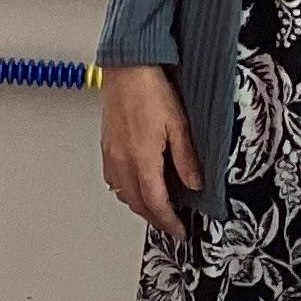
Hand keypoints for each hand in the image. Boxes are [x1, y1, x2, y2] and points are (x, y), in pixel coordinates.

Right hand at [101, 65, 201, 242]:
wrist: (127, 69)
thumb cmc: (150, 90)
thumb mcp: (179, 125)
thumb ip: (186, 158)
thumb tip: (194, 183)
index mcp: (141, 158)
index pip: (155, 202)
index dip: (168, 221)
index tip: (178, 231)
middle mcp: (122, 161)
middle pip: (137, 203)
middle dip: (154, 219)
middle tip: (170, 226)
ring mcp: (111, 155)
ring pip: (123, 194)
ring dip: (140, 206)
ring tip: (156, 210)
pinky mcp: (106, 147)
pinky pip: (113, 180)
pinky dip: (126, 191)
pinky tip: (135, 186)